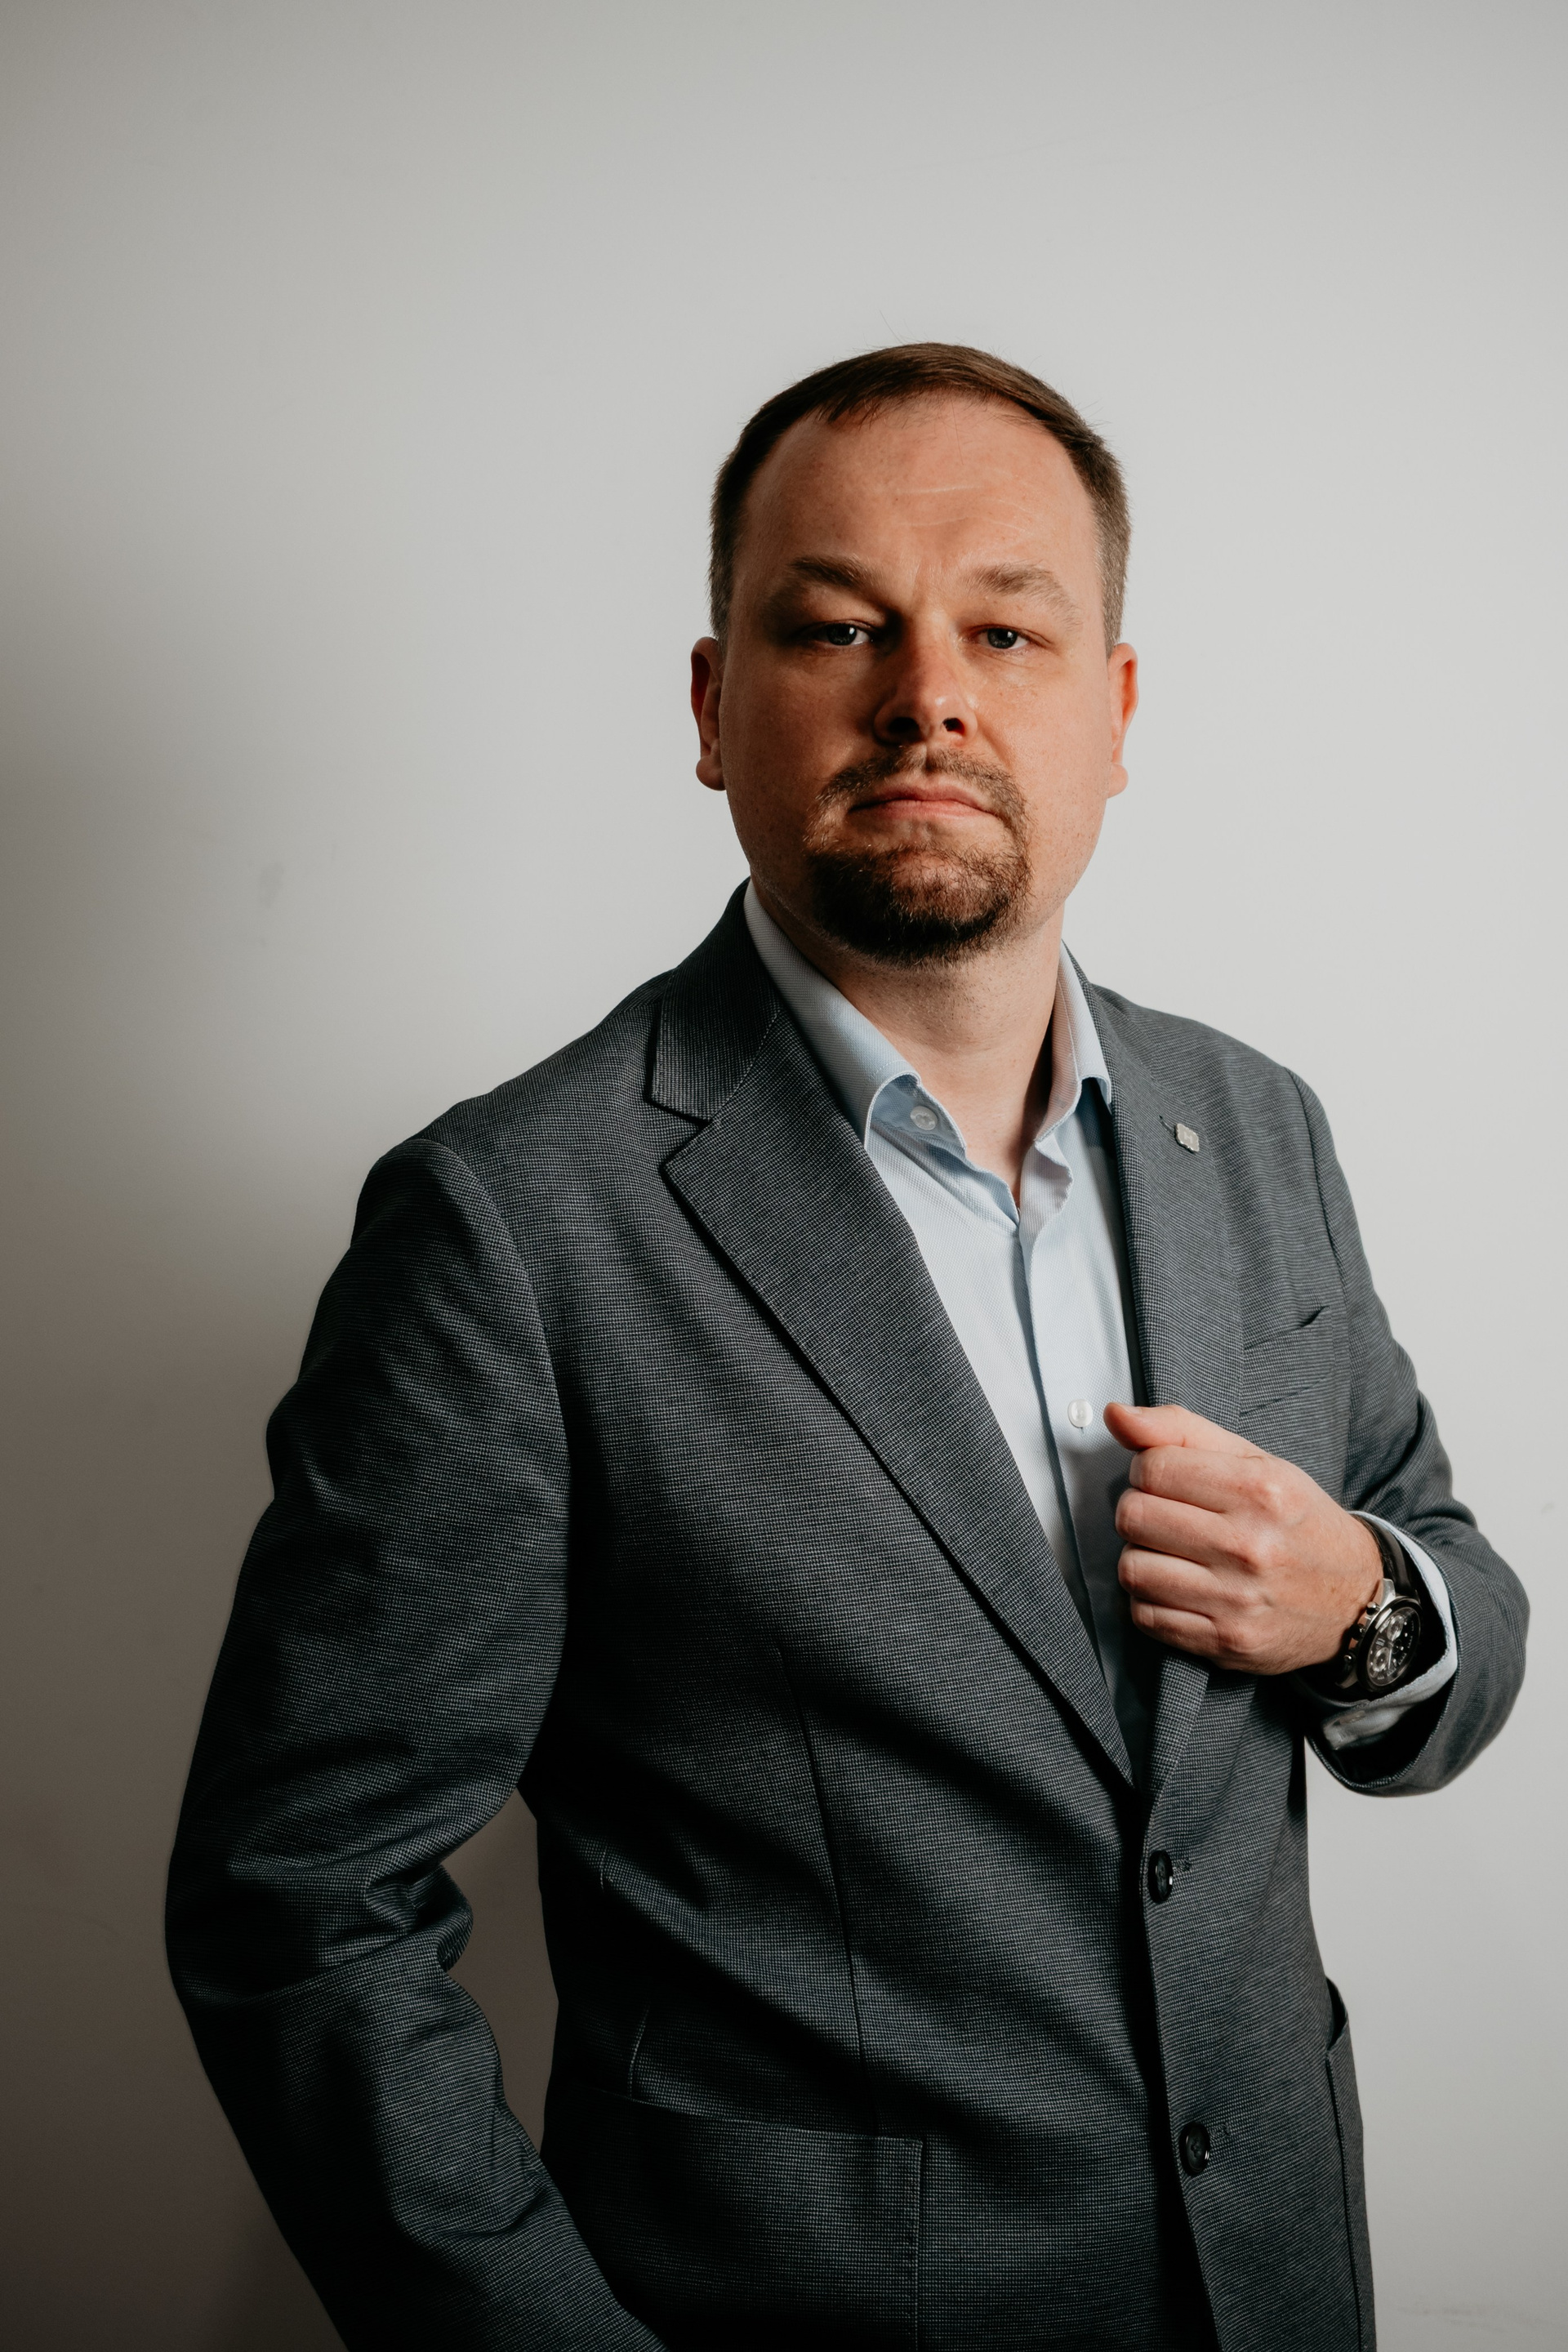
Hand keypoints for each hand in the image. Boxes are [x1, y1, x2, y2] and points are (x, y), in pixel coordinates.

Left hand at [1103, 1402, 1383, 1676]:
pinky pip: (1146, 1617)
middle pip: (1134, 1516)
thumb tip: (1116, 1415)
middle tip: (1167, 1516)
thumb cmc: (1298, 1523)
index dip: (1147, 1469)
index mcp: (1261, 1490)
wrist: (1354, 1600)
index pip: (1153, 1467)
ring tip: (1171, 1553)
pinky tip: (1178, 1587)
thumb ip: (1181, 1431)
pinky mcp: (1226, 1643)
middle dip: (1139, 1511)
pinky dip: (1150, 1601)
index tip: (1166, 1479)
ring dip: (1140, 1558)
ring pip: (1132, 1570)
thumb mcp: (1256, 1462)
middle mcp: (1250, 1546)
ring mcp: (1238, 1600)